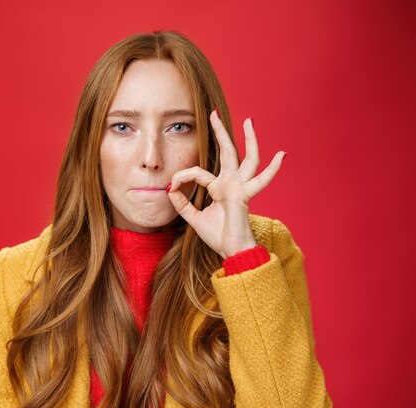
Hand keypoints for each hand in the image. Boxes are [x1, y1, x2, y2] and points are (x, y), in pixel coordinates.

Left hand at [167, 110, 285, 258]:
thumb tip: (169, 188)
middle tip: (214, 112)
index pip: (198, 173)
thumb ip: (182, 203)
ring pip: (247, 158)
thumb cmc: (217, 236)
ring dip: (249, 139)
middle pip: (227, 152)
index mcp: (219, 187)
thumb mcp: (193, 217)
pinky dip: (272, 170)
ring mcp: (240, 187)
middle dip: (220, 131)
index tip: (171, 186)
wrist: (231, 251)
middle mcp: (231, 183)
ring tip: (249, 121)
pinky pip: (259, 180)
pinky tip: (282, 155)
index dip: (182, 177)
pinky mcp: (244, 194)